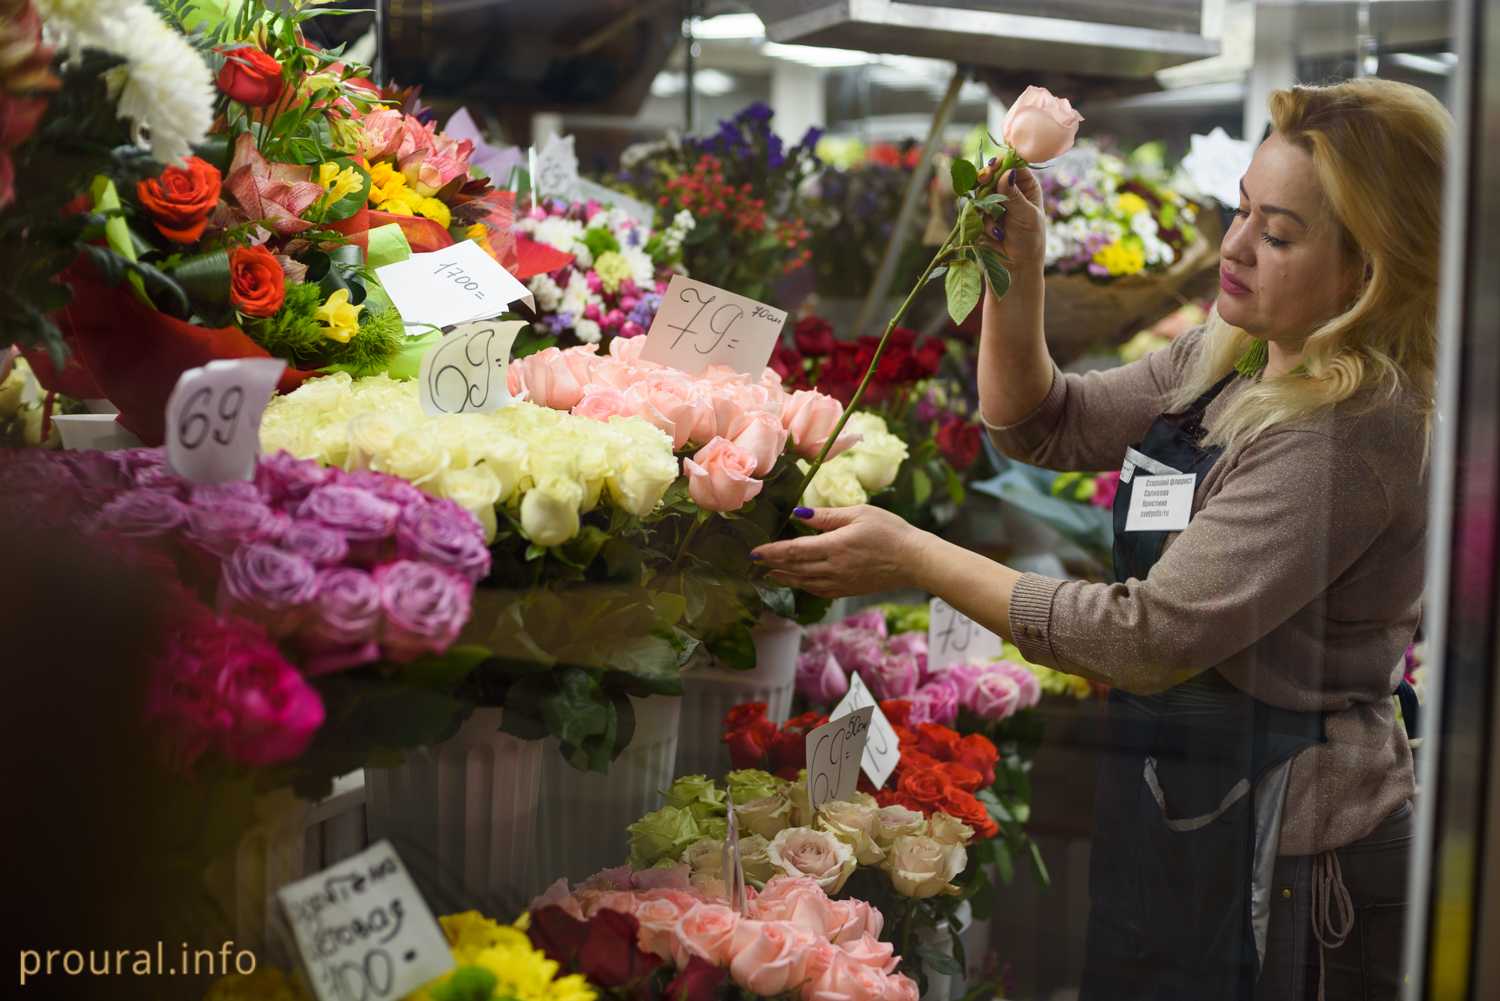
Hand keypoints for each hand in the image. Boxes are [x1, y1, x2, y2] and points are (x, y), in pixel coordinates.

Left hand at [751, 505, 925, 597]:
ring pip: (804, 582)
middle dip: (772, 565)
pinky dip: (803, 586)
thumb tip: (799, 515)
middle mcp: (833, 568)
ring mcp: (841, 582)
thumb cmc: (890, 531)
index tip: (754, 551)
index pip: (794, 551)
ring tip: (769, 574)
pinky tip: (798, 583)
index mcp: (834, 546)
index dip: (772, 552)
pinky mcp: (848, 590)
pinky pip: (819, 590)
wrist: (914, 560)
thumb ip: (827, 517)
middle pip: (794, 568)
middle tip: (755, 563)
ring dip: (785, 578)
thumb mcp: (859, 514)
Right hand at [978, 165, 1046, 276]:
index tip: (992, 166)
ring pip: (980, 193)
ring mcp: (993, 203)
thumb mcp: (1026, 216)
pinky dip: (982, 222)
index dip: (1002, 163)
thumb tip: (1007, 173)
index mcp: (1025, 186)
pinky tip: (995, 235)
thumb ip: (1014, 195)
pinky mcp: (981, 216)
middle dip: (986, 179)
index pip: (1013, 165)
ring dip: (986, 208)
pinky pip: (974, 211)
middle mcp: (1009, 191)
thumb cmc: (1030, 239)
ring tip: (998, 227)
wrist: (1017, 265)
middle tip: (983, 180)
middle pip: (992, 175)